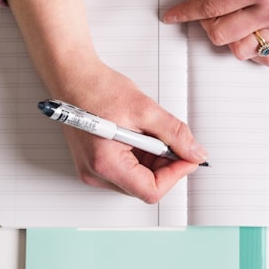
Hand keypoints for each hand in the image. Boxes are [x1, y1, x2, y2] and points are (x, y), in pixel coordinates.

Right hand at [7, 0, 207, 202]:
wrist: (73, 78)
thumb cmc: (98, 90)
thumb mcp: (145, 109)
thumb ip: (174, 134)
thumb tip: (195, 153)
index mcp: (106, 163)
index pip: (150, 190)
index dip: (175, 175)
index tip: (188, 156)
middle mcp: (96, 174)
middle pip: (144, 187)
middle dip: (165, 166)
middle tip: (171, 139)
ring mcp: (93, 171)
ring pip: (137, 180)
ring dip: (154, 161)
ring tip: (149, 132)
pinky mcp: (95, 165)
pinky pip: (126, 171)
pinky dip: (141, 157)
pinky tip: (139, 135)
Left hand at [163, 0, 268, 66]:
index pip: (209, 6)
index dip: (184, 13)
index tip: (171, 16)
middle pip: (220, 34)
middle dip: (205, 24)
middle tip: (209, 7)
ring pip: (241, 51)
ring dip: (228, 39)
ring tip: (233, 20)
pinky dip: (256, 53)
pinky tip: (253, 35)